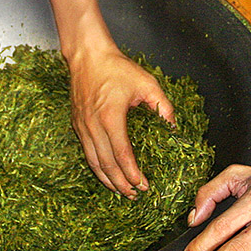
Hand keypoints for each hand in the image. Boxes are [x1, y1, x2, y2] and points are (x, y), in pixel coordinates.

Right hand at [69, 47, 175, 196]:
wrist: (88, 56)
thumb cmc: (117, 68)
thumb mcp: (147, 83)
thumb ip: (163, 107)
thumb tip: (174, 129)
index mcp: (111, 117)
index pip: (122, 155)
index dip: (133, 174)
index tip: (144, 185)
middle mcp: (93, 126)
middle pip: (106, 165)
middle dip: (121, 183)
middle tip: (135, 194)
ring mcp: (82, 126)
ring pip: (93, 162)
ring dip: (107, 179)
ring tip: (121, 190)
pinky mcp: (76, 124)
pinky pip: (86, 152)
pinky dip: (96, 167)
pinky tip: (106, 173)